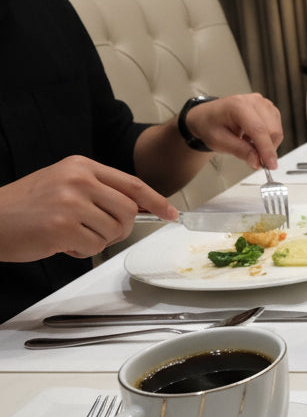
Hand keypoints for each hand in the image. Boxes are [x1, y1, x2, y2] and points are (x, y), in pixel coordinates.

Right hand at [0, 156, 176, 260]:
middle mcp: (79, 180)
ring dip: (97, 240)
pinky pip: (95, 247)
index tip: (171, 213)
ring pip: (113, 230)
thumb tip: (139, 206)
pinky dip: (82, 251)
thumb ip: (99, 190)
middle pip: (128, 210)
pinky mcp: (63, 227)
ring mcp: (71, 203)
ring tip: (70, 234)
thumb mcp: (64, 183)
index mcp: (81, 166)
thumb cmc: (26, 206)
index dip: (156, 200)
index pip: (132, 183)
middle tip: (97, 232)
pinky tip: (61, 243)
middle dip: (120, 227)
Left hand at [183, 93, 283, 168]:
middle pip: (272, 130)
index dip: (267, 149)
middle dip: (266, 149)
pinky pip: (277, 128)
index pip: (259, 129)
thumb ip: (240, 151)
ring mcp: (263, 104)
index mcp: (238, 105)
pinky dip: (268, 139)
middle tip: (254, 159)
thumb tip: (257, 161)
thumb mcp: (219, 141)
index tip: (270, 165)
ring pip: (277, 131)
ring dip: (267, 144)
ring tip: (248, 144)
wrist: (207, 116)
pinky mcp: (269, 109)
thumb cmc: (210, 124)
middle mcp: (254, 101)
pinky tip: (254, 138)